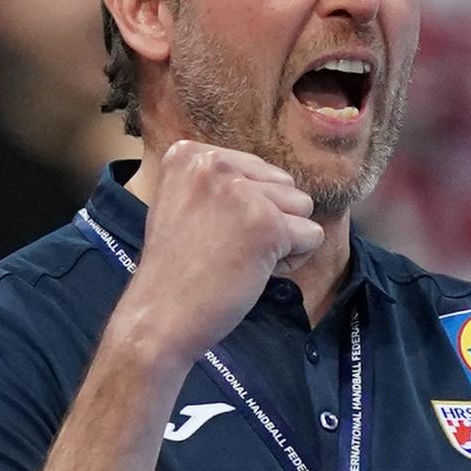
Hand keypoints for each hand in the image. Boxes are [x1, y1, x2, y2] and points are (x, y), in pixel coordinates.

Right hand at [125, 141, 322, 362]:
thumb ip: (223, 184)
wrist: (159, 316)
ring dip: (284, 239)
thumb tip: (277, 182)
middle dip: (270, 219)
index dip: (248, 208)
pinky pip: (311, 235)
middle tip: (228, 250)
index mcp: (191, 154)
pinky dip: (294, 259)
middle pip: (284, 184)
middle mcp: (214, 163)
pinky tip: (257, 272)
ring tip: (242, 259)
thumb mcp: (185, 203)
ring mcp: (241, 192)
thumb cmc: (176, 270)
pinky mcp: (267, 224)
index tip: (211, 233)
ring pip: (302, 206)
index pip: (257, 169)